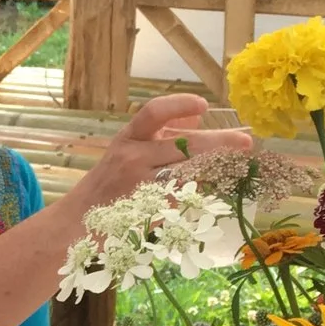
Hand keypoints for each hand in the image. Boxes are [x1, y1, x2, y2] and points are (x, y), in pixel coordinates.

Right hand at [63, 93, 251, 215]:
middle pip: (185, 146)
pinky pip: (186, 198)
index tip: (203, 105)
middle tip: (245, 143)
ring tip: (237, 167)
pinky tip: (216, 191)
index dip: (180, 105)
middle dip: (221, 143)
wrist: (79, 221)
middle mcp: (134, 159)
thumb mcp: (127, 149)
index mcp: (129, 138)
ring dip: (218, 170)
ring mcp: (143, 187)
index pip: (153, 113)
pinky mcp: (151, 211)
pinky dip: (204, 193)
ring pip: (191, 174)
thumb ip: (160, 133)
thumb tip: (197, 116)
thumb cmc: (110, 182)